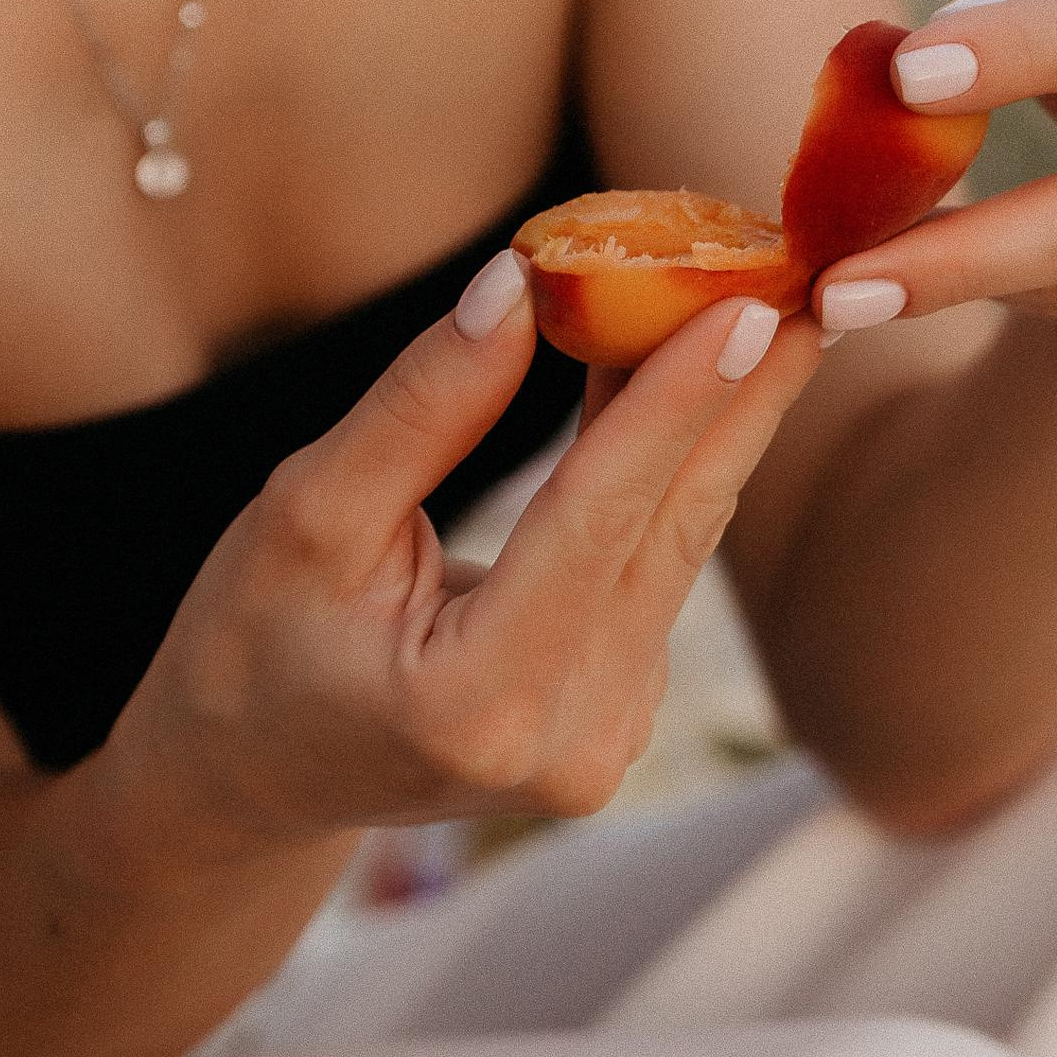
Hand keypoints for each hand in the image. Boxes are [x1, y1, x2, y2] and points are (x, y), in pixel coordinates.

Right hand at [127, 261, 822, 843]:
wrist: (248, 779)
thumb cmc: (249, 640)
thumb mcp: (305, 514)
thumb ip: (421, 408)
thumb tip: (516, 283)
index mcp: (473, 703)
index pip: (597, 521)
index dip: (675, 404)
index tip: (750, 304)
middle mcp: (567, 741)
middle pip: (670, 530)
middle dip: (740, 394)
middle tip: (808, 277)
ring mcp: (604, 743)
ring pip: (677, 545)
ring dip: (716, 419)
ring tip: (765, 297)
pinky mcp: (619, 722)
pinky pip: (658, 570)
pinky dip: (670, 472)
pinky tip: (692, 382)